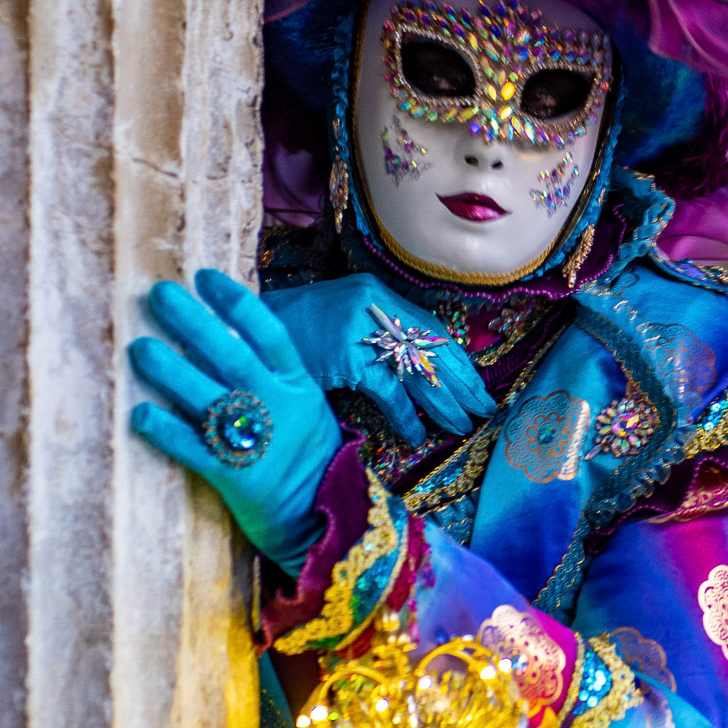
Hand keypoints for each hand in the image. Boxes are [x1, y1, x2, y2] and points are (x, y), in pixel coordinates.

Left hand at [129, 269, 340, 573]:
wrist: (322, 516)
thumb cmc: (306, 454)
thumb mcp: (304, 406)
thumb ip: (272, 375)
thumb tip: (226, 334)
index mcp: (298, 385)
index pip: (268, 334)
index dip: (236, 303)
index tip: (204, 276)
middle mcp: (278, 406)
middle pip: (232, 356)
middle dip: (193, 322)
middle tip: (158, 294)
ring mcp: (258, 441)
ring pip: (209, 397)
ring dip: (171, 371)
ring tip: (139, 348)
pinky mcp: (236, 476)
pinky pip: (195, 449)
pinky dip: (167, 431)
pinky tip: (140, 414)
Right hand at [263, 274, 493, 446]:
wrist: (243, 330)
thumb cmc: (292, 332)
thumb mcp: (339, 324)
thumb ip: (374, 336)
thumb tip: (415, 368)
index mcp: (376, 293)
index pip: (430, 327)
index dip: (457, 359)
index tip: (476, 383)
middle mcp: (372, 305)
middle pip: (432, 348)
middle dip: (461, 382)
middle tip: (484, 407)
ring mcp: (358, 328)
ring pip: (416, 371)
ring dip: (442, 403)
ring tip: (462, 424)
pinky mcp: (344, 354)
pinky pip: (387, 391)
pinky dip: (404, 416)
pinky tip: (415, 434)